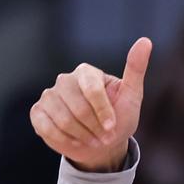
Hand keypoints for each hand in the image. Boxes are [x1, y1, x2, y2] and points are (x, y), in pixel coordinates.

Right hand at [30, 37, 152, 171]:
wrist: (102, 142)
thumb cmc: (119, 117)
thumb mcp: (132, 95)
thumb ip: (136, 69)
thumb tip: (145, 41)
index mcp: (87, 72)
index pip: (92, 90)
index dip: (103, 112)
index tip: (113, 127)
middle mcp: (65, 80)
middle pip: (78, 108)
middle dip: (95, 128)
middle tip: (105, 138)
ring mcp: (49, 95)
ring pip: (63, 120)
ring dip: (83, 136)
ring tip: (94, 140)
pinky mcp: (38, 112)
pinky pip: (47, 127)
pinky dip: (65, 140)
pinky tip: (76, 142)